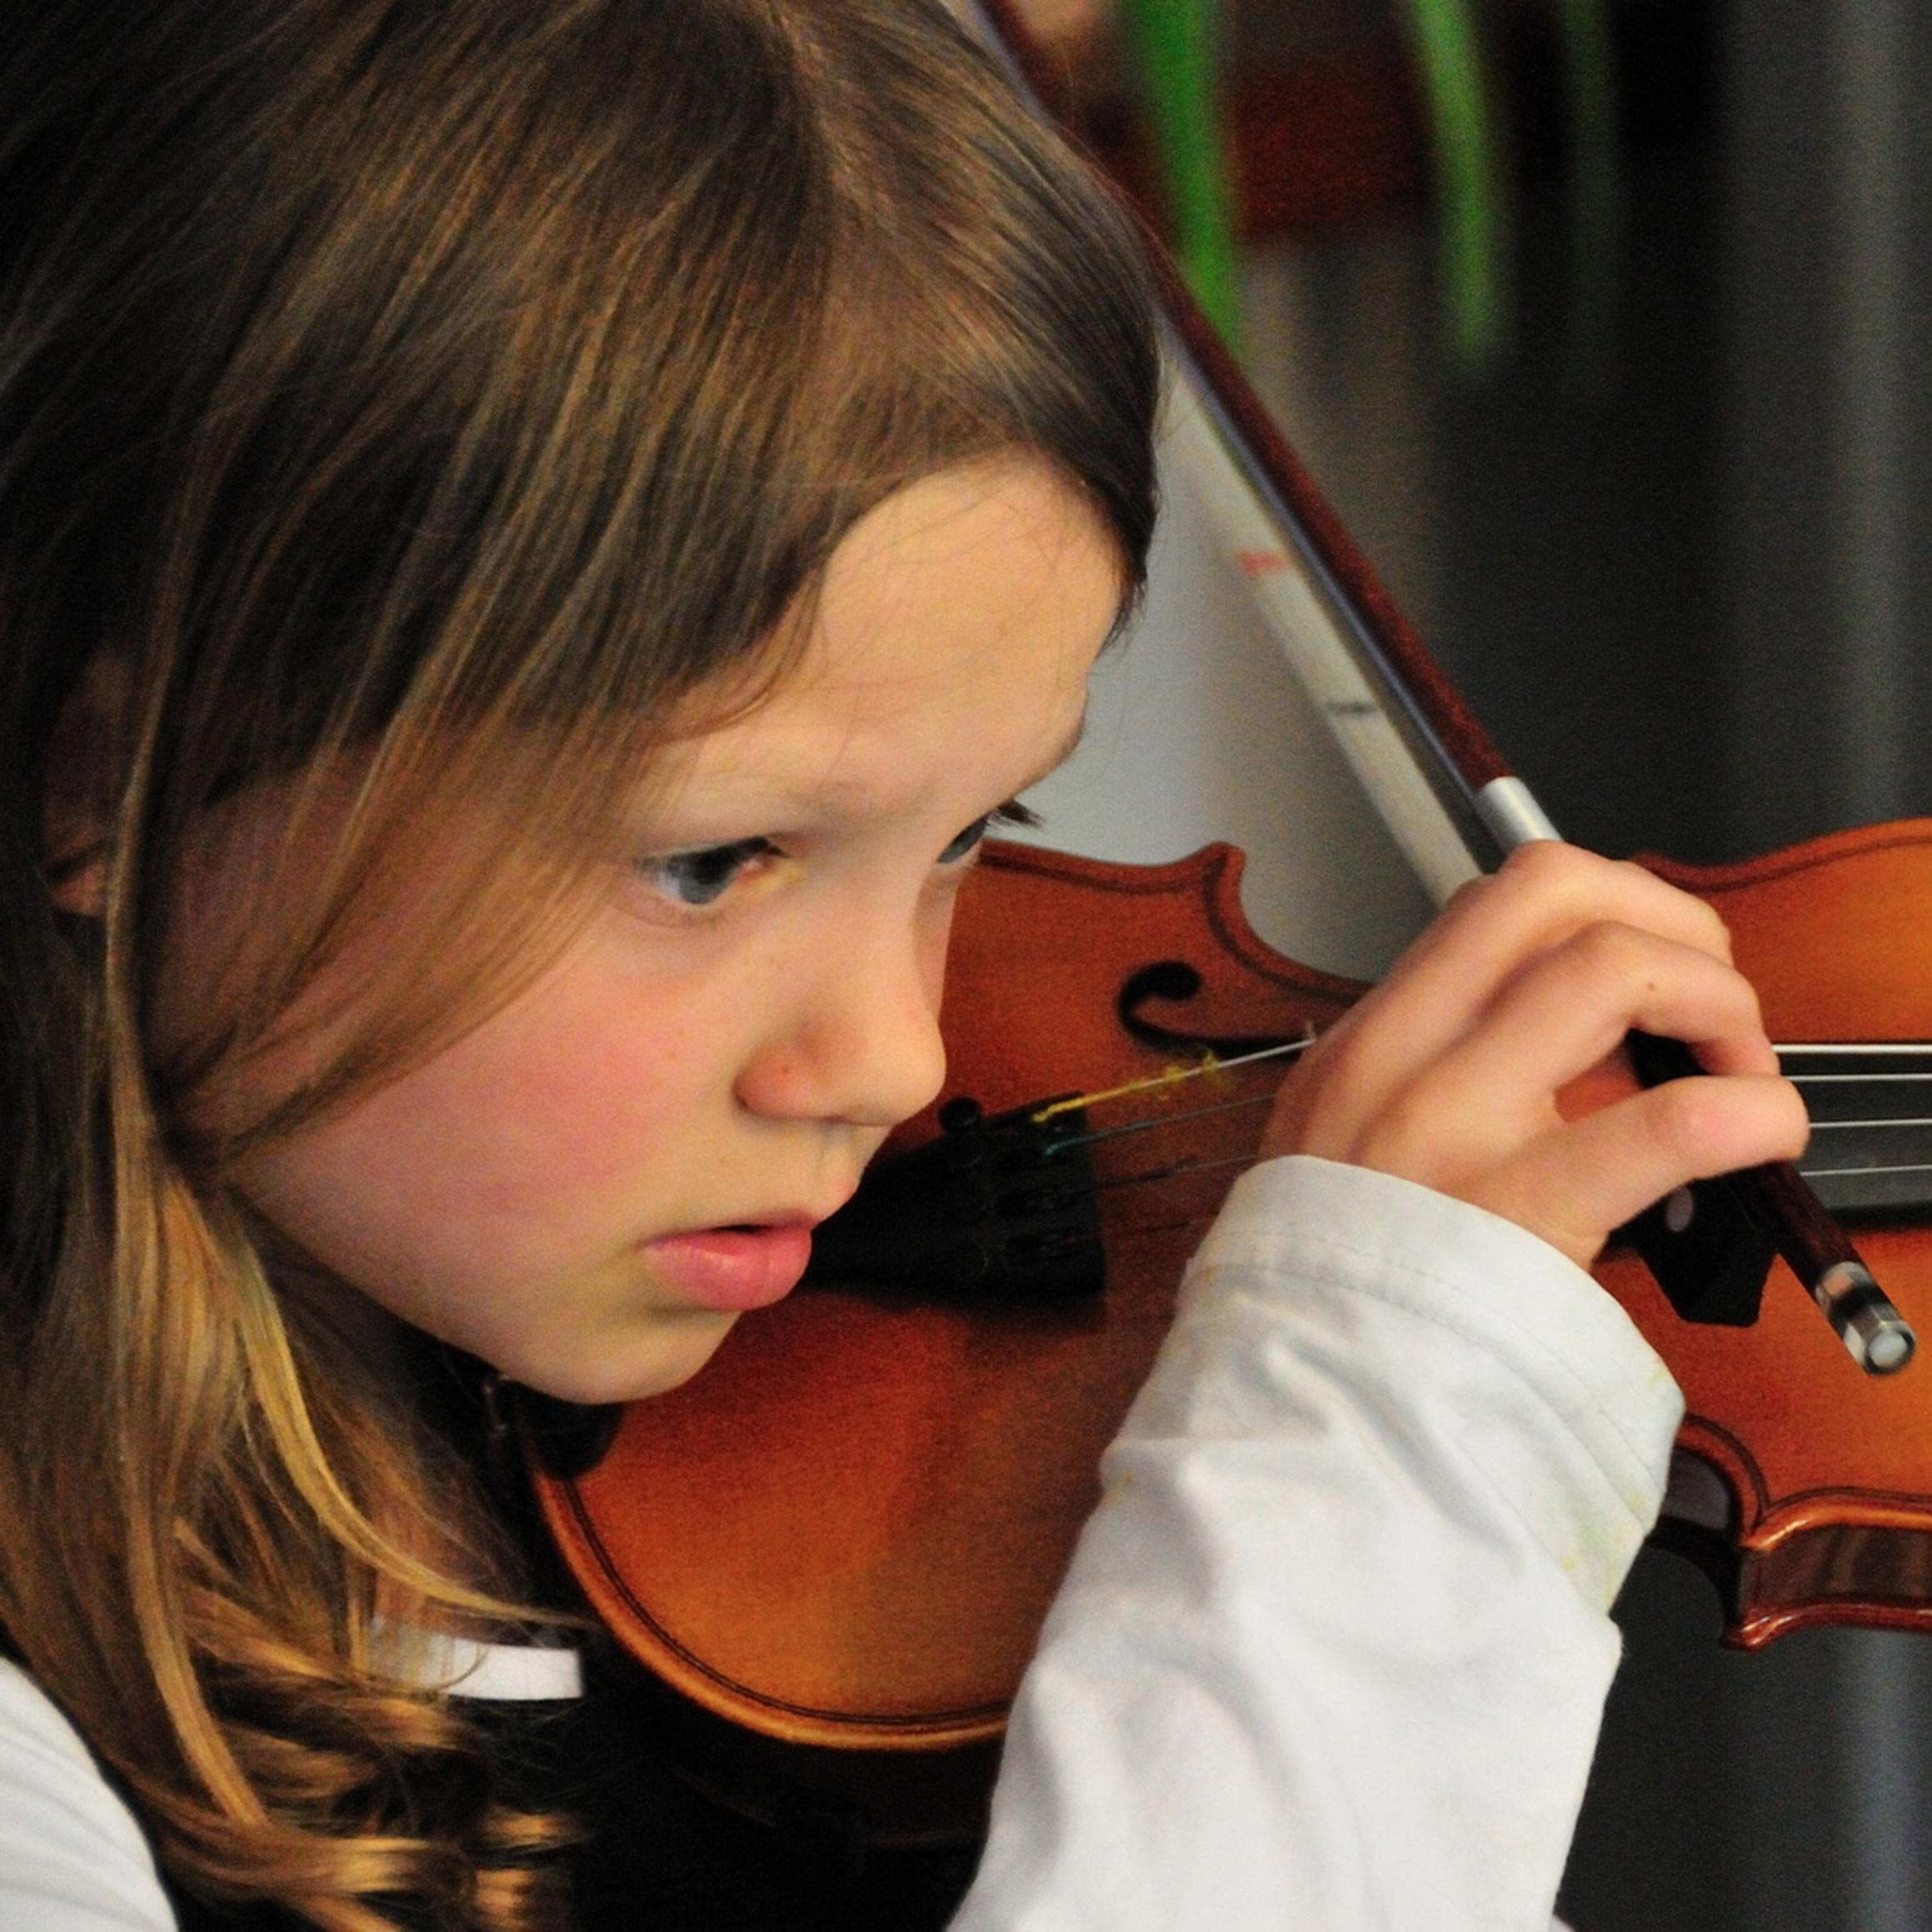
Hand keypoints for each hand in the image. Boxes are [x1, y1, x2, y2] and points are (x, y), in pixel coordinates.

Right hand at [1259, 842, 1810, 1268]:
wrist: (1312, 1398)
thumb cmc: (1349, 1287)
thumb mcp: (1352, 1150)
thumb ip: (1445, 1083)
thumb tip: (1601, 1045)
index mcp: (1368, 1045)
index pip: (1492, 904)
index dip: (1604, 908)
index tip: (1648, 969)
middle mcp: (1400, 1060)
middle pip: (1552, 890)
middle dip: (1667, 919)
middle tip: (1707, 997)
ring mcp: (1454, 1125)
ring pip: (1612, 966)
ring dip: (1715, 997)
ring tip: (1735, 1066)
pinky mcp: (1524, 1208)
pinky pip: (1672, 1120)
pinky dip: (1752, 1109)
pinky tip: (1762, 1132)